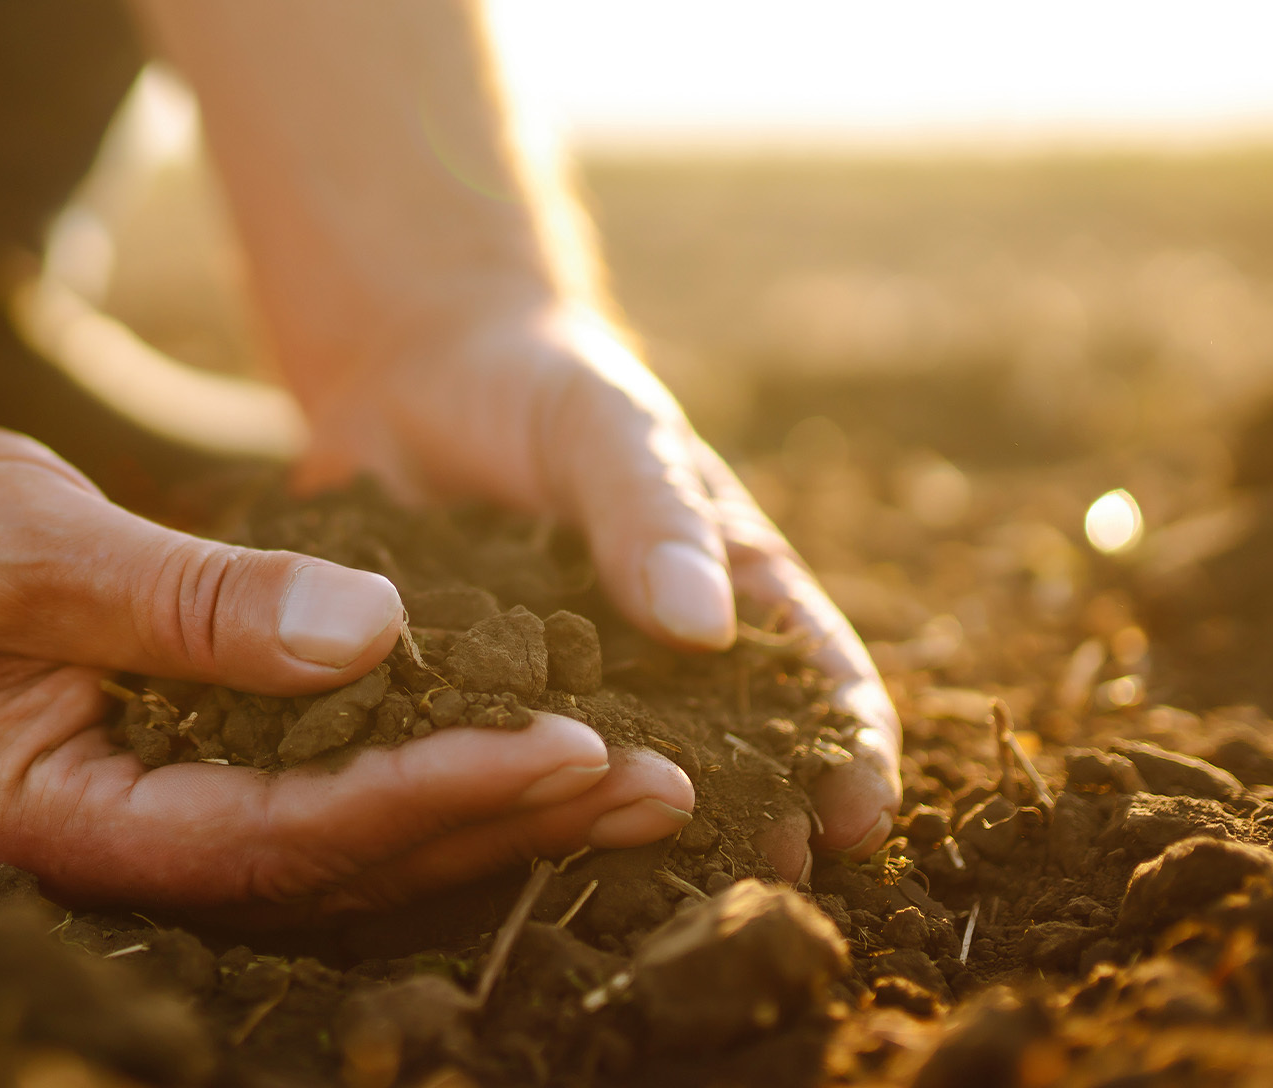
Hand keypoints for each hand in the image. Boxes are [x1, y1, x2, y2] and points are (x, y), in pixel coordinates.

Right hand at [0, 421, 696, 913]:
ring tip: (630, 780)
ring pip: (339, 847)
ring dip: (482, 812)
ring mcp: (140, 823)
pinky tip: (517, 748)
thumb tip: (381, 635)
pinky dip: (418, 771)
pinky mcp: (165, 776)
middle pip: (336, 868)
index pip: (284, 837)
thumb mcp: (35, 546)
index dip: (436, 797)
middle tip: (658, 783)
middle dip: (497, 823)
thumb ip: (196, 602)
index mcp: (62, 825)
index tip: (572, 747)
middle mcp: (111, 854)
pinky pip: (313, 798)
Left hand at [290, 304, 901, 880]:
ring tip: (653, 900)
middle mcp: (658, 657)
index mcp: (727, 586)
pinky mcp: (470, 702)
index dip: (848, 753)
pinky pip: (494, 762)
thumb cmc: (546, 390)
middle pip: (729, 759)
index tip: (858, 819)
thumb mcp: (606, 432)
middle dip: (757, 824)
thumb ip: (652, 516)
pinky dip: (508, 809)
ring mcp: (568, 688)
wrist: (415, 371)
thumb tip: (705, 628)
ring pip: (615, 779)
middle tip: (765, 890)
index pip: (814, 680)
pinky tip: (504, 855)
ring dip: (638, 838)